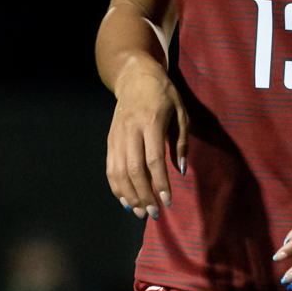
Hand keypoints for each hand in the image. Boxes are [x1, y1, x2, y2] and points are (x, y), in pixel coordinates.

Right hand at [106, 58, 188, 219]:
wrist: (135, 77)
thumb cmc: (163, 95)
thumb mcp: (181, 113)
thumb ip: (181, 142)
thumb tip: (181, 171)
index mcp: (151, 122)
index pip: (154, 159)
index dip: (160, 182)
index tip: (168, 200)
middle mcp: (131, 130)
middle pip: (133, 169)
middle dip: (143, 195)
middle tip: (154, 213)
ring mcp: (117, 136)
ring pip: (118, 171)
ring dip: (129, 195)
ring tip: (140, 212)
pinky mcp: (110, 140)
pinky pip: (110, 168)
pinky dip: (116, 187)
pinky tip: (126, 200)